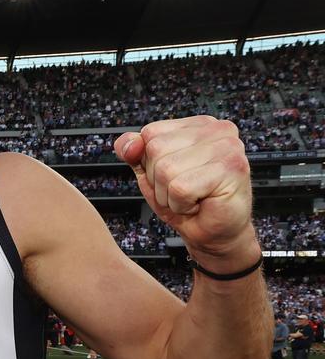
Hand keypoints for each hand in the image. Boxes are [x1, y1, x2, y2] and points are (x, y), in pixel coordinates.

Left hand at [114, 116, 259, 272]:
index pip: (150, 133)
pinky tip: (199, 204)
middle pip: (156, 149)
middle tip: (182, 190)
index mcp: (199, 125)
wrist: (216, 233)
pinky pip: (180, 188)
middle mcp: (217, 130)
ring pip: (166, 169)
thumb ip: (135, 153)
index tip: (173, 175)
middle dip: (159, 180)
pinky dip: (181, 204)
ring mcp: (227, 147)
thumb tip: (128, 144)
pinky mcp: (230, 169)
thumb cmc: (189, 202)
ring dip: (170, 194)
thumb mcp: (151, 174)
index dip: (150, 162)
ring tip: (191, 197)